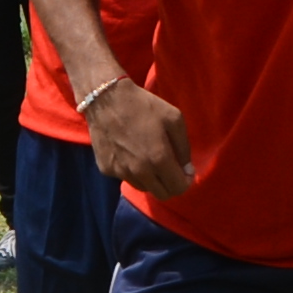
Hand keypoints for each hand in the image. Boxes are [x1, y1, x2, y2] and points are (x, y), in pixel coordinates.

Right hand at [86, 81, 192, 198]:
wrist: (105, 98)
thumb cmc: (143, 105)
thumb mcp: (174, 118)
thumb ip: (184, 147)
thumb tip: (187, 169)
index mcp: (159, 159)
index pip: (178, 188)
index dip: (186, 182)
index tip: (185, 172)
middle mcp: (140, 171)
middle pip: (162, 194)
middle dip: (171, 185)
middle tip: (171, 169)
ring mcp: (120, 172)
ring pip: (144, 187)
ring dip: (152, 179)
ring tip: (149, 159)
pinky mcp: (106, 169)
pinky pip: (126, 177)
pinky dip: (133, 171)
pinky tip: (130, 153)